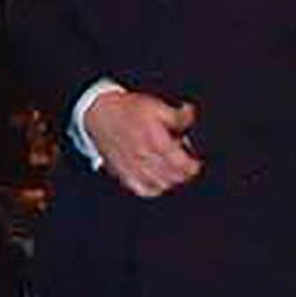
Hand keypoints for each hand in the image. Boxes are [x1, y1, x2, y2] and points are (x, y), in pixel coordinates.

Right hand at [83, 90, 200, 197]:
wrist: (100, 114)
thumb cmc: (127, 110)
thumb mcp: (156, 105)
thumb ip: (178, 115)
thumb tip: (191, 116)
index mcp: (155, 141)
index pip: (182, 164)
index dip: (193, 165)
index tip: (195, 160)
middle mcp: (145, 158)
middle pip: (175, 177)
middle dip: (185, 172)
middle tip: (185, 163)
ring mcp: (133, 169)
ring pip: (161, 186)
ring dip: (171, 181)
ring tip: (172, 170)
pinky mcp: (124, 174)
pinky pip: (144, 190)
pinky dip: (154, 188)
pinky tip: (157, 179)